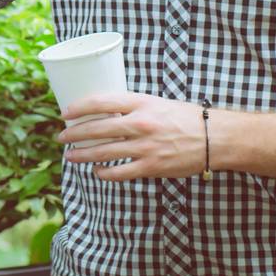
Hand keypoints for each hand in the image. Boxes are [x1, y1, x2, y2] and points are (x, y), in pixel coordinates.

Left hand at [57, 92, 206, 180]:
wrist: (214, 138)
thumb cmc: (185, 118)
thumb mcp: (157, 103)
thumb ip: (133, 107)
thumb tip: (106, 111)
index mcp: (142, 103)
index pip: (101, 102)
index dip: (78, 107)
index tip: (65, 113)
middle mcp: (140, 124)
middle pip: (96, 129)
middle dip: (74, 134)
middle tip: (61, 137)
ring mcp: (145, 147)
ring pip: (103, 152)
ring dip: (82, 155)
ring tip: (71, 155)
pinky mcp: (151, 167)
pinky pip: (119, 172)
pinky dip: (104, 173)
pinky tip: (97, 171)